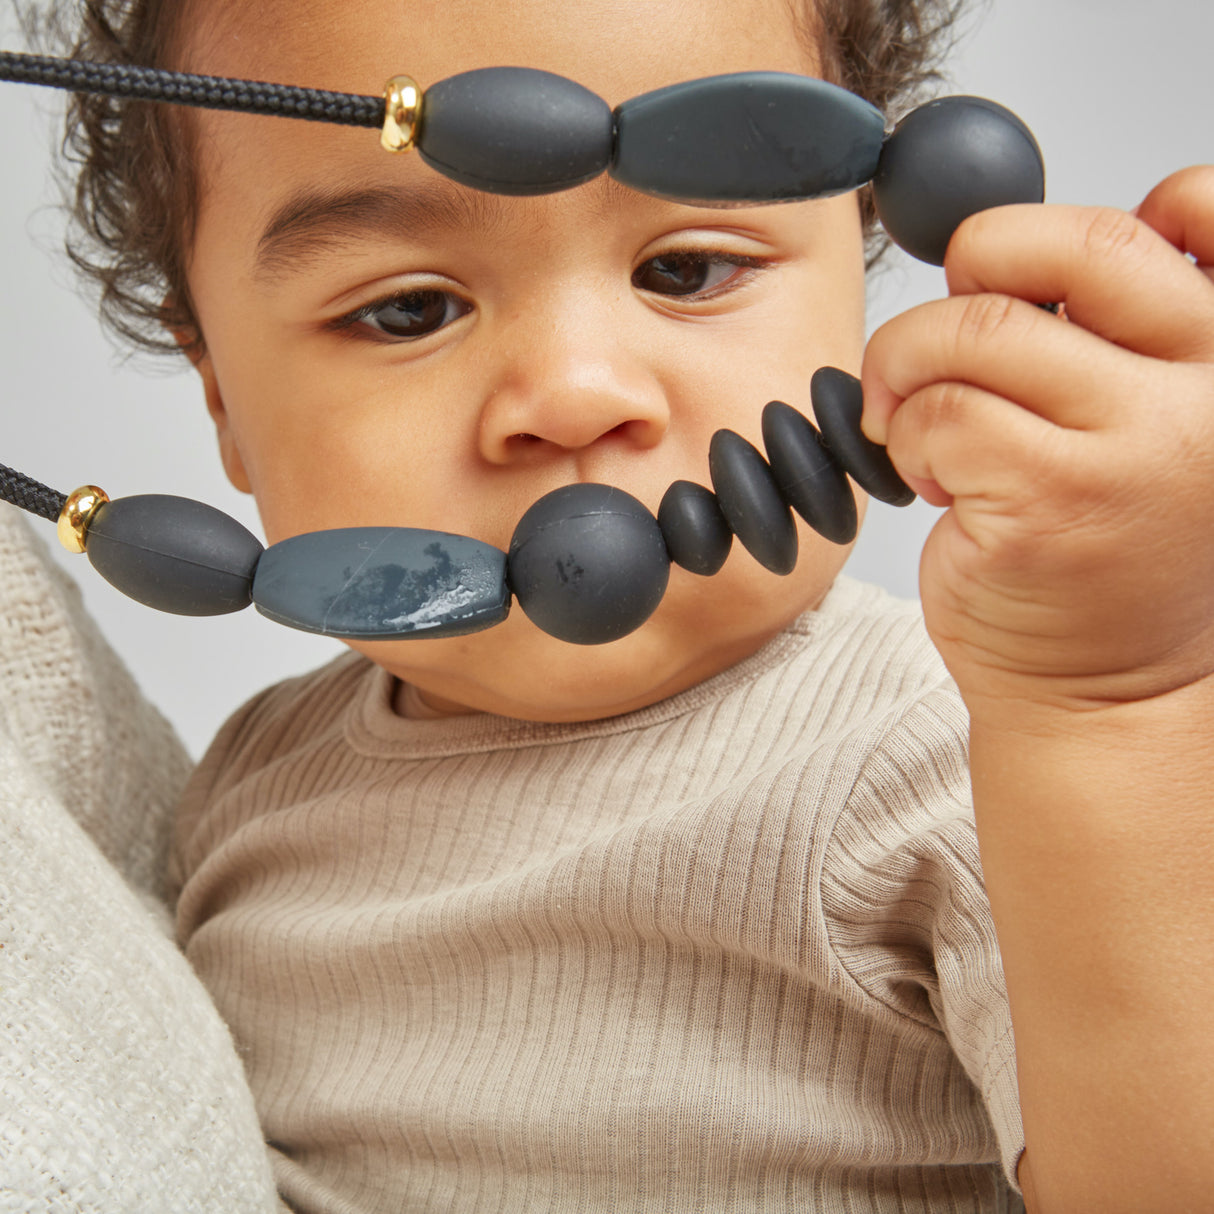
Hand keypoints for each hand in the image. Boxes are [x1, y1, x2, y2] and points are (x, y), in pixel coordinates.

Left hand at [860, 166, 1213, 715]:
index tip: (1005, 272)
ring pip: (979, 330)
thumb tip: (991, 251)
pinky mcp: (1056, 499)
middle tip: (935, 332)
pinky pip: (939, 413)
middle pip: (1073, 247)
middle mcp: (1211, 389)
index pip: (1197, 209)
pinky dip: (905, 437)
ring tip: (922, 428)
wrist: (1107, 688)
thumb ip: (1104, 335)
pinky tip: (933, 481)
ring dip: (913, 370)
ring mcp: (1140, 445)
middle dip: (972, 266)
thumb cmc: (1105, 553)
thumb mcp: (1137, 421)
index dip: (1074, 224)